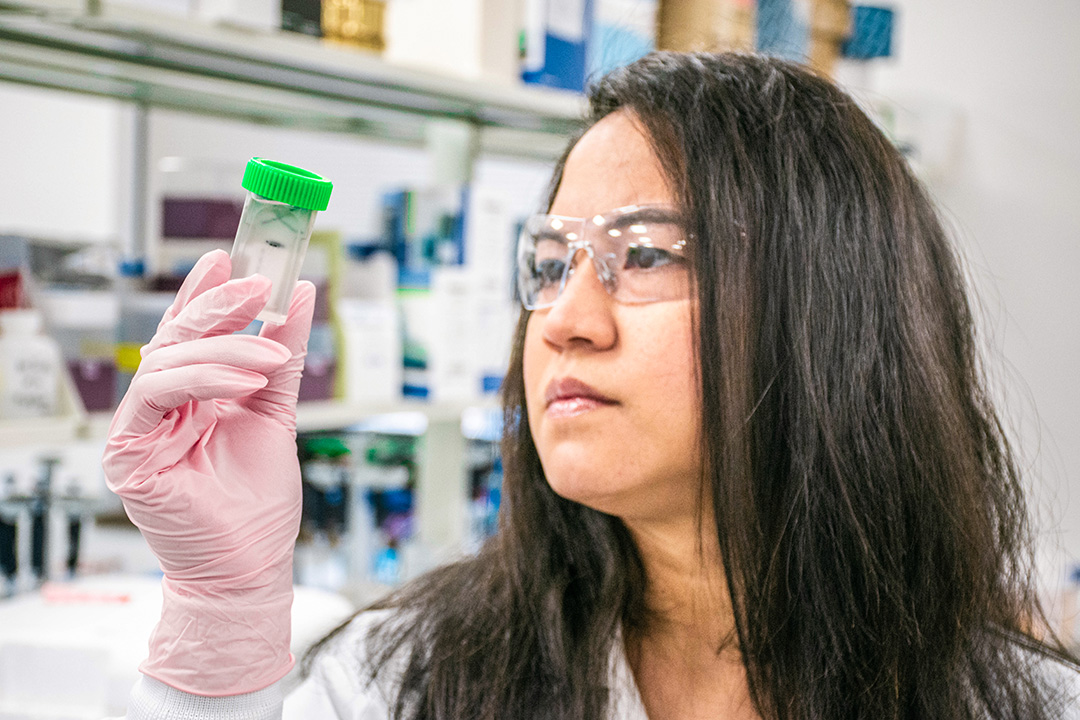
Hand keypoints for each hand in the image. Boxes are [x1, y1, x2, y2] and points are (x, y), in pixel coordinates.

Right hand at [103, 249, 315, 695]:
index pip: (189, 334)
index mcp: (190, 398)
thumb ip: (284, 356)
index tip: (230, 259)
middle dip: (218, 307)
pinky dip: (204, 379)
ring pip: (168, 361)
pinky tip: (244, 381)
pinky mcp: (129, 452)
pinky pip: (157, 394)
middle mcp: (160, 409)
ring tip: (271, 357)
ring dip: (225, 349)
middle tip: (259, 285)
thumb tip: (301, 298)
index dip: (205, 294)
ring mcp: (141, 428)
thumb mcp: (278, 411)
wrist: (252, 563)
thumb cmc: (258, 500)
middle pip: (175, 339)